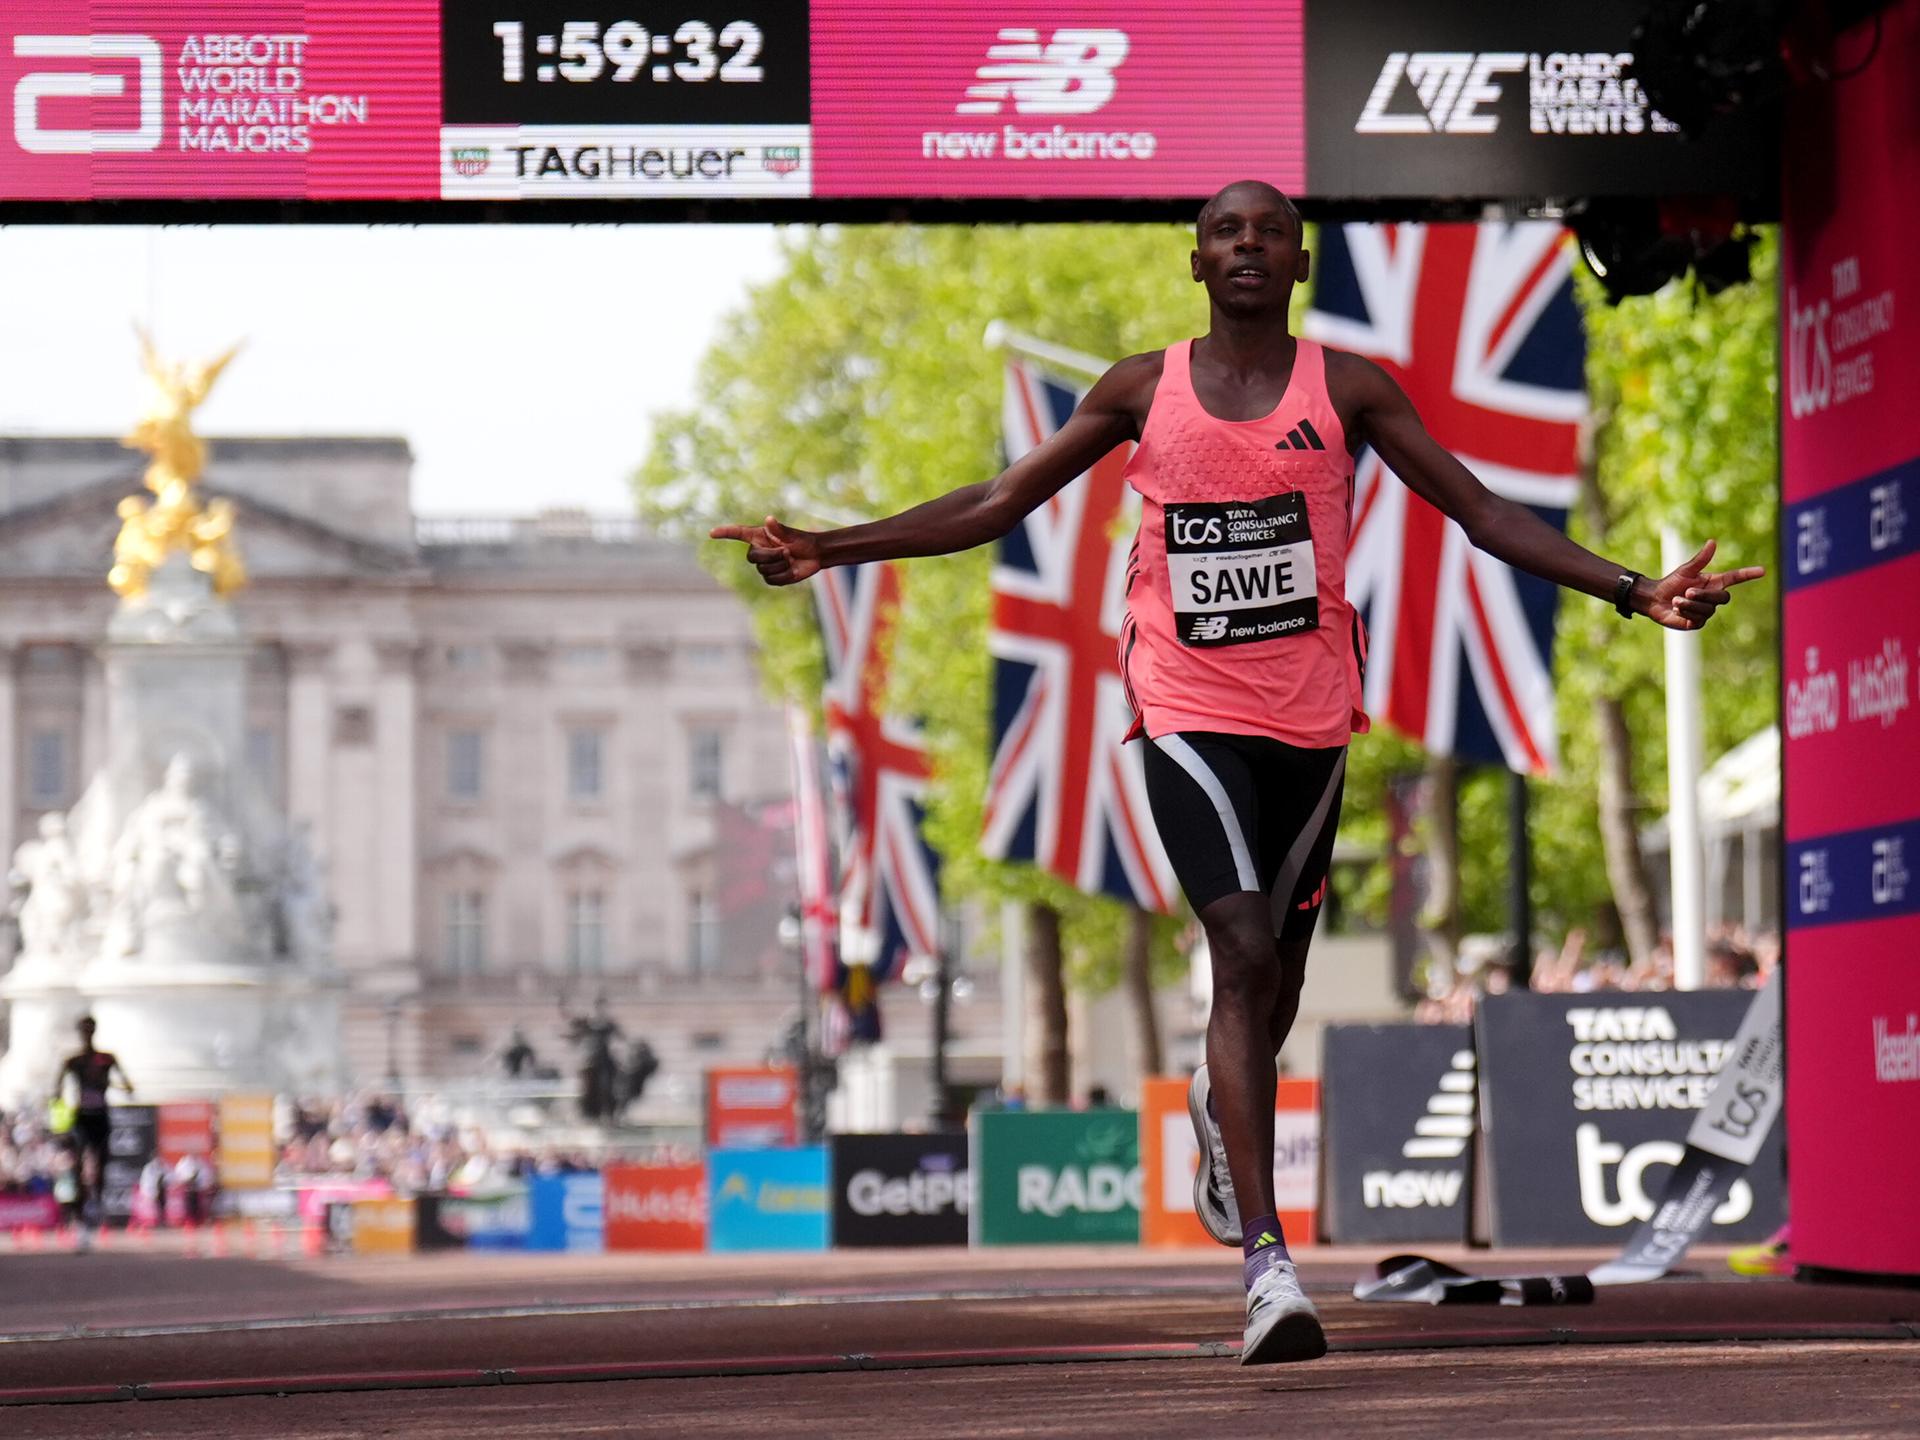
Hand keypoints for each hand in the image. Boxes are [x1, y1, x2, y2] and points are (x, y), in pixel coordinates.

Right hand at [708, 515, 822, 586]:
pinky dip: (784, 576)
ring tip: (791, 559)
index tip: (712, 533)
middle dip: (771, 556)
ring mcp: (764, 564)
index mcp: (760, 536)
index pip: (738, 534)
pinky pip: (772, 580)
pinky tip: (791, 570)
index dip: (725, 533)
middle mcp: (759, 550)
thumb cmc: (803, 541)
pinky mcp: (772, 577)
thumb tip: (769, 520)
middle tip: (787, 552)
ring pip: (763, 570)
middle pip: (752, 557)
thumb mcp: (792, 534)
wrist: (815, 556)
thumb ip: (780, 530)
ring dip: (780, 566)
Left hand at [1643, 539, 1764, 630]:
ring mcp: (1706, 611)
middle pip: (1723, 598)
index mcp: (1714, 582)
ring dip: (1689, 604)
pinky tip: (1676, 609)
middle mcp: (1713, 597)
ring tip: (1676, 600)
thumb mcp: (1685, 570)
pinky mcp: (1697, 623)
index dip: (1748, 574)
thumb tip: (1713, 541)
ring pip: (1708, 610)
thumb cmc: (1671, 583)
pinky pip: (1698, 619)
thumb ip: (1700, 559)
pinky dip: (1685, 612)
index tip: (1763, 570)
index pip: (1735, 578)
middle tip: (1687, 591)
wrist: (1654, 599)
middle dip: (1704, 595)